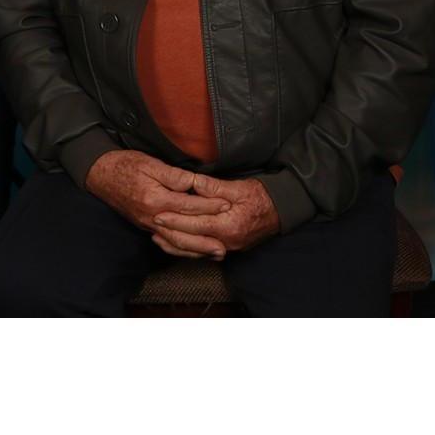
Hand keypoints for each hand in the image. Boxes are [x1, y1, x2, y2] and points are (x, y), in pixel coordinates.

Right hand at [84, 150, 230, 246]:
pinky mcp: (146, 226)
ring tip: (215, 254)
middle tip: (226, 244)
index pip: (188, 205)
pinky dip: (180, 250)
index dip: (209, 205)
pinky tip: (193, 253)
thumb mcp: (151, 163)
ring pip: (175, 243)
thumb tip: (193, 183)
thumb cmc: (126, 165)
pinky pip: (166, 243)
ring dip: (196, 250)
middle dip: (206, 238)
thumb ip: (173, 175)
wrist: (101, 175)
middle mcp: (152, 217)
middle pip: (183, 231)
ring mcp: (148, 225)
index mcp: (155, 199)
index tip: (227, 205)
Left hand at [152, 174, 279, 258]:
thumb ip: (214, 187)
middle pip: (192, 240)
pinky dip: (188, 248)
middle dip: (170, 233)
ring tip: (157, 235)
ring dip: (176, 244)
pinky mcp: (229, 248)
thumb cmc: (261, 196)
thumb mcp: (239, 187)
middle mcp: (226, 241)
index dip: (175, 219)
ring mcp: (228, 248)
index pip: (195, 224)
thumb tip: (193, 182)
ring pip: (196, 250)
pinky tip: (177, 242)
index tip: (158, 213)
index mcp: (229, 225)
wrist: (282, 210)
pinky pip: (203, 252)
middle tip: (152, 224)